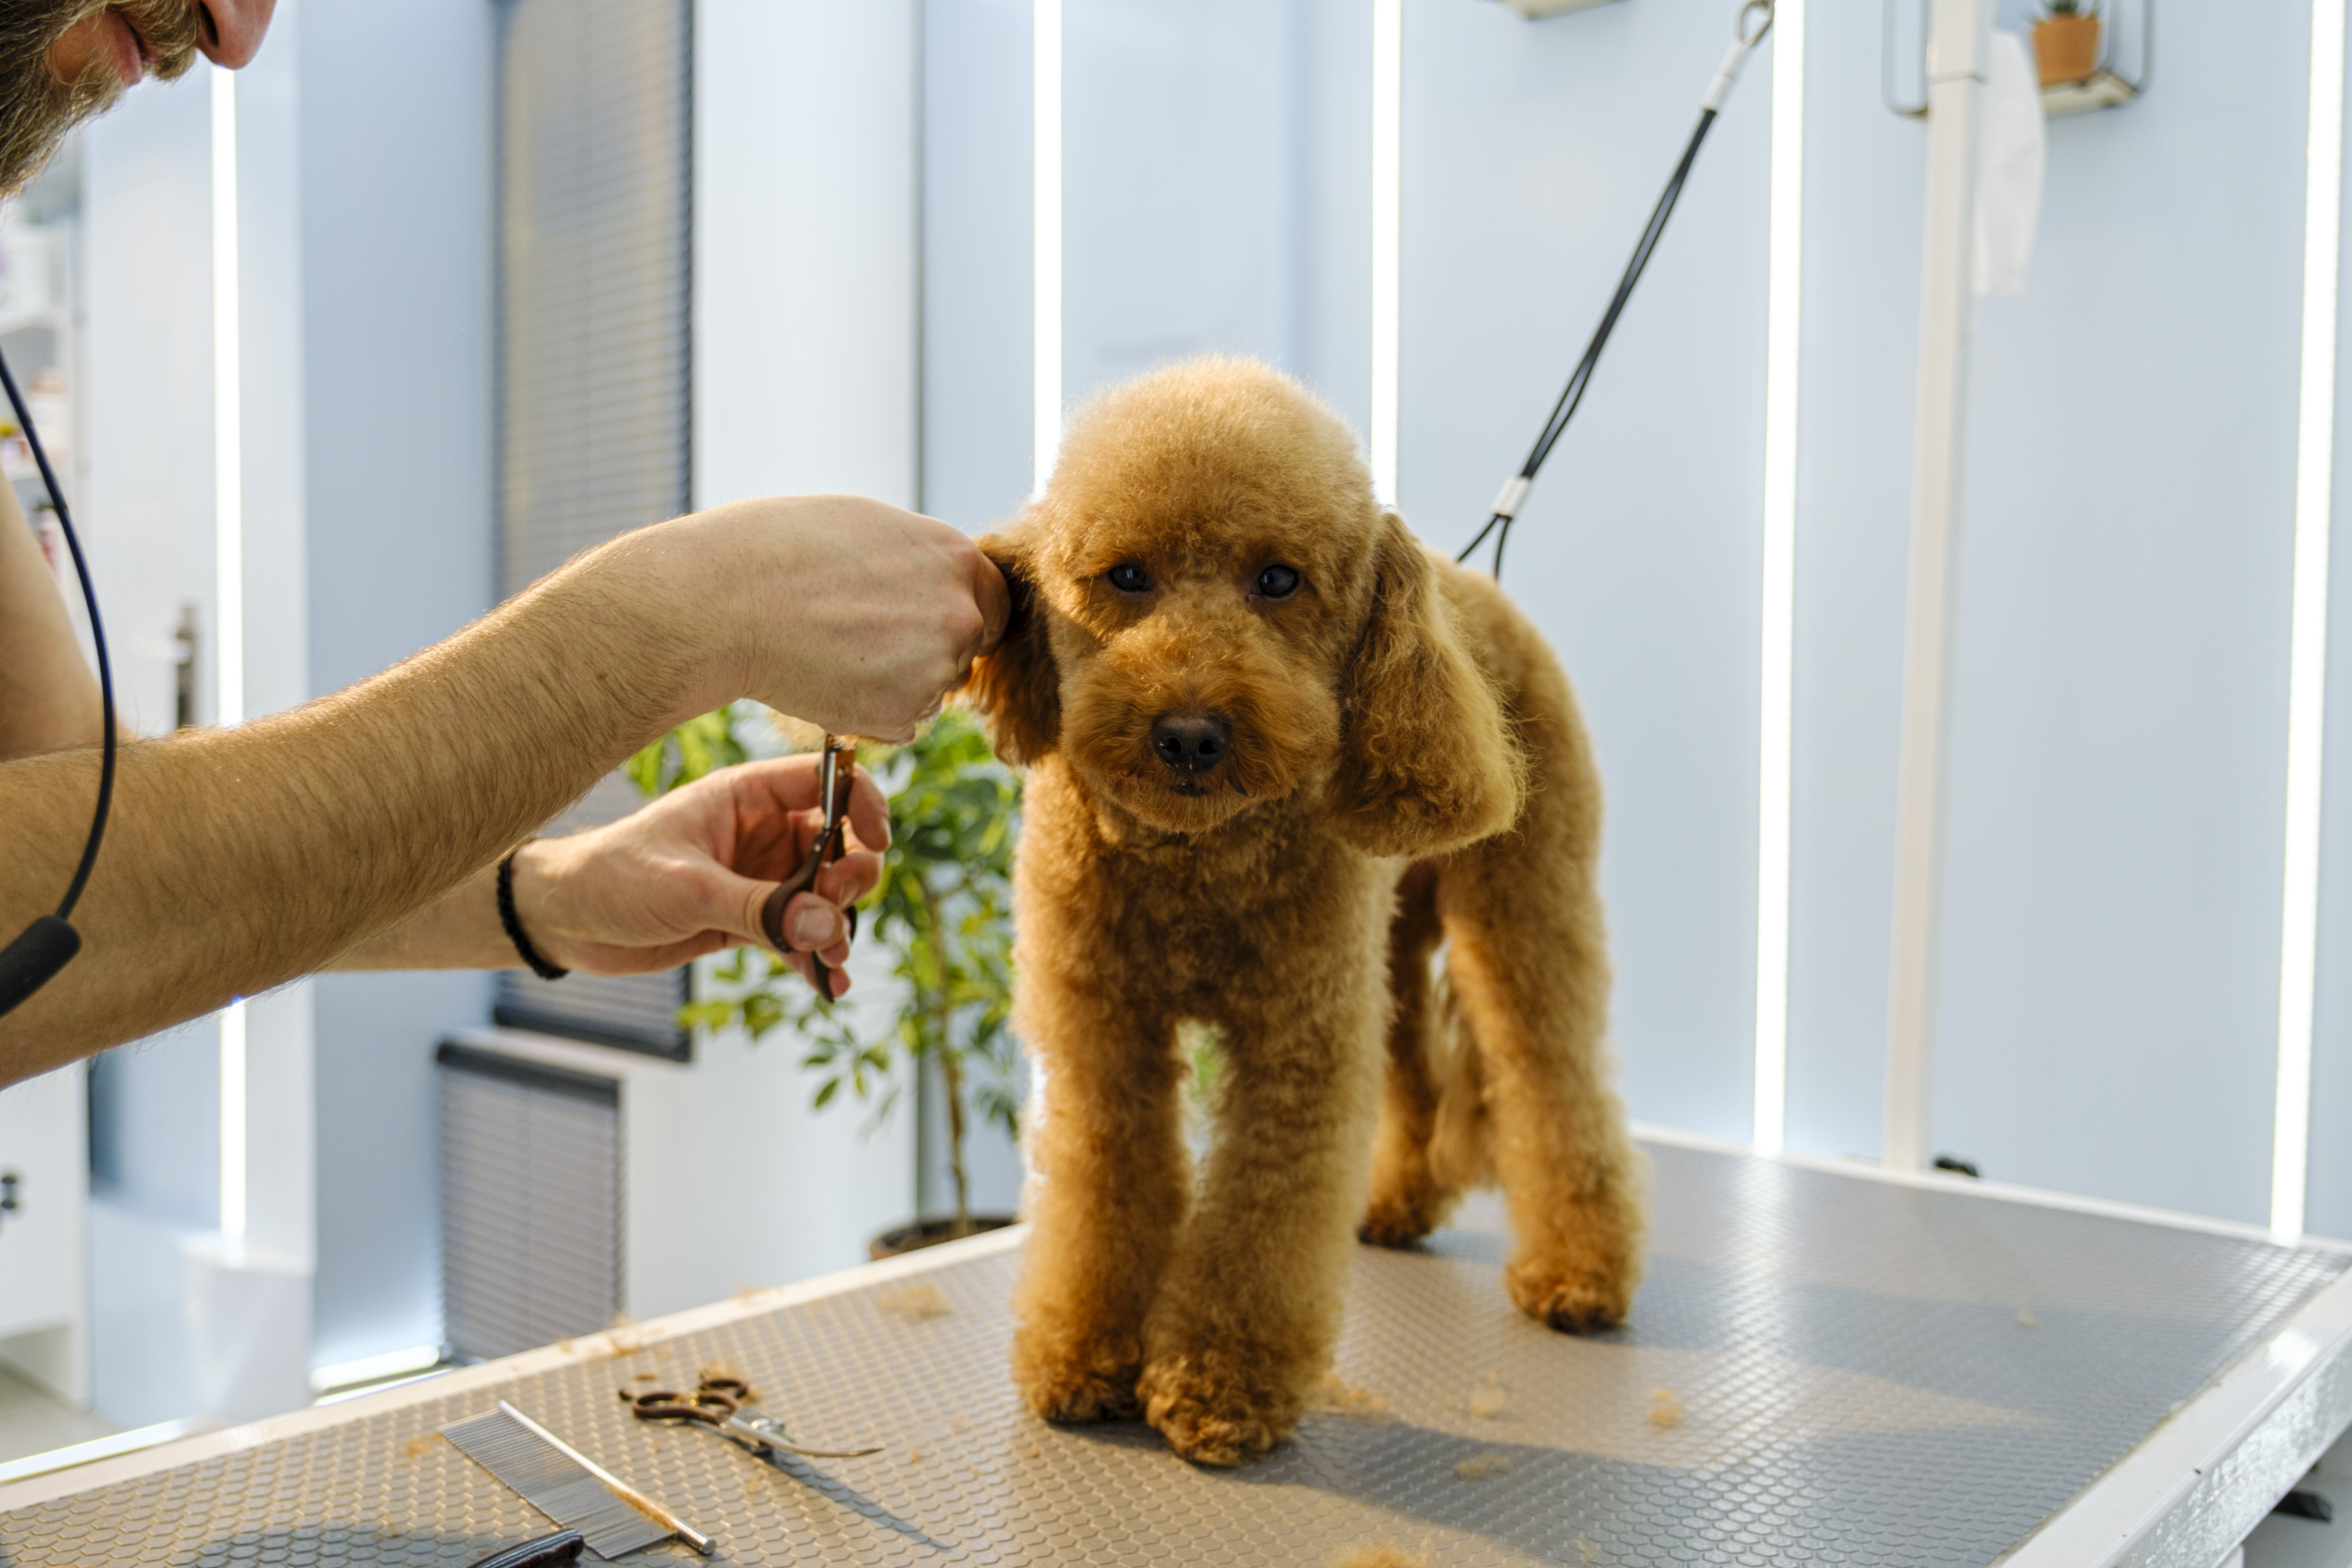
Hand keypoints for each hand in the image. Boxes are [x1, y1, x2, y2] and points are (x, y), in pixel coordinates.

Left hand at [510, 754, 890, 997]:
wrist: (565, 920)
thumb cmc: (614, 877)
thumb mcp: (689, 889)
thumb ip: (762, 909)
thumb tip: (829, 928)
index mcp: (745, 797)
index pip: (824, 781)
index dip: (861, 802)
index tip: (878, 840)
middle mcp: (761, 833)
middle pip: (837, 843)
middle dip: (850, 878)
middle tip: (836, 910)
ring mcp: (758, 877)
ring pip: (823, 896)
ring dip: (837, 926)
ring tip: (832, 959)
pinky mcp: (748, 919)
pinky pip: (798, 935)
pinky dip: (816, 958)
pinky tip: (828, 984)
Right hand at [592, 495, 1011, 743]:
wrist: (724, 602)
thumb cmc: (778, 550)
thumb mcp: (865, 527)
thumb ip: (917, 559)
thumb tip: (937, 581)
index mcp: (955, 556)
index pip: (993, 601)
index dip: (960, 614)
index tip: (926, 622)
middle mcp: (959, 613)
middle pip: (964, 648)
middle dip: (926, 650)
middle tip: (862, 639)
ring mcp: (935, 669)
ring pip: (932, 689)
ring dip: (897, 683)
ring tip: (832, 651)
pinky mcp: (903, 714)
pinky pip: (903, 722)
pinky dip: (873, 712)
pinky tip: (827, 679)